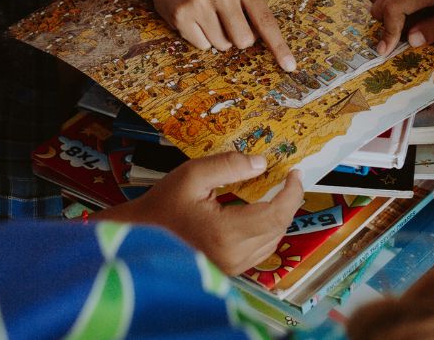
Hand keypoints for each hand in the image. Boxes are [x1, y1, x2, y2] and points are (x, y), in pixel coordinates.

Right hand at [100, 153, 304, 274]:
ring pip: (271, 242)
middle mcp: (233, 256)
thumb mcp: (191, 175)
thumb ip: (228, 166)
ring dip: (277, 217)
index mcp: (226, 233)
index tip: (295, 173)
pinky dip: (265, 230)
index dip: (291, 193)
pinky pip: (258, 251)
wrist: (138, 237)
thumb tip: (261, 163)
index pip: (276, 214)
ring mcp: (230, 268)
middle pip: (277, 228)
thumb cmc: (161, 207)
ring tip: (274, 192)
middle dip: (286, 202)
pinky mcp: (227, 271)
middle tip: (286, 179)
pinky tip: (257, 212)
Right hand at [130, 0, 296, 70]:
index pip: (265, 20)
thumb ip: (250, 11)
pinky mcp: (182, 14)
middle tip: (224, 21)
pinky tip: (192, 20)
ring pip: (222, 45)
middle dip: (236, 38)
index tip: (290, 67)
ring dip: (216, 38)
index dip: (279, 46)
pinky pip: (202, 46)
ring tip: (206, 18)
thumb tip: (262, 44)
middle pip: (244, 40)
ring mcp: (201, 1)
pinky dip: (199, 38)